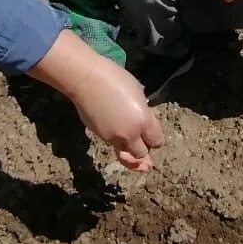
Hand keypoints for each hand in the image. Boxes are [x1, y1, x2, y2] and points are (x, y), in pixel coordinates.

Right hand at [29, 30, 163, 171]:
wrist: (86, 80)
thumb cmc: (114, 78)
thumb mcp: (137, 93)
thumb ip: (142, 113)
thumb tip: (142, 123)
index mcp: (143, 120)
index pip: (156, 141)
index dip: (156, 140)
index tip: (154, 137)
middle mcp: (130, 133)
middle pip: (142, 153)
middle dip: (144, 151)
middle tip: (145, 150)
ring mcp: (113, 136)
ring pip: (126, 154)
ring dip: (131, 154)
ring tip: (138, 164)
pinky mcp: (100, 136)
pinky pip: (113, 144)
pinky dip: (118, 144)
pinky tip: (119, 137)